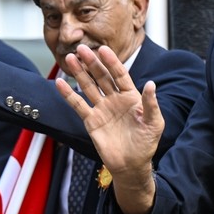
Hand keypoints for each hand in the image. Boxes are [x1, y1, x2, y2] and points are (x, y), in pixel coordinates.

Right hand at [57, 45, 162, 213]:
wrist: (131, 165)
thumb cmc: (146, 144)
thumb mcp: (154, 123)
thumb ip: (151, 103)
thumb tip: (151, 84)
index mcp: (131, 97)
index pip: (120, 74)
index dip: (112, 62)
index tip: (103, 49)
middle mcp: (115, 99)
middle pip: (101, 77)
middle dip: (92, 62)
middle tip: (81, 48)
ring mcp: (102, 109)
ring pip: (88, 86)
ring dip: (79, 73)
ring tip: (69, 58)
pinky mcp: (91, 121)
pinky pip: (78, 105)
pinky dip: (68, 94)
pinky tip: (59, 82)